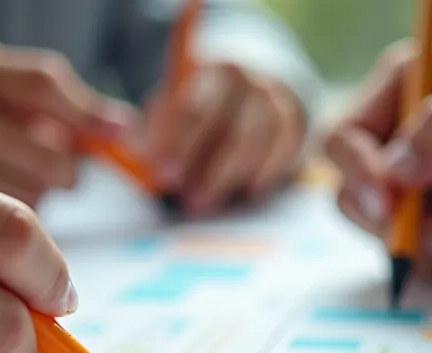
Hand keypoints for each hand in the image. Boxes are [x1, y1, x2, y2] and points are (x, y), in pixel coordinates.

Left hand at [144, 62, 306, 214]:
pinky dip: (267, 170)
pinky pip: (286, 145)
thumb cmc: (201, 109)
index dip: (175, 142)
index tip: (162, 173)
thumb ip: (156, 133)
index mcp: (204, 71)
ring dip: (230, 174)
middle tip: (185, 199)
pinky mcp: (295, 119)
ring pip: (258, 137)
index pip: (190, 107)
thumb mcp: (172, 111)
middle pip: (227, 123)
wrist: (251, 89)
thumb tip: (135, 156)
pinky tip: (247, 192)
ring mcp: (272, 96)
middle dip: (205, 165)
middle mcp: (242, 78)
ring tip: (203, 202)